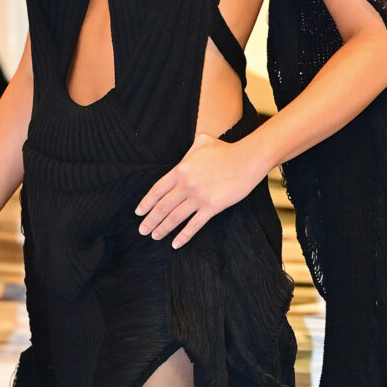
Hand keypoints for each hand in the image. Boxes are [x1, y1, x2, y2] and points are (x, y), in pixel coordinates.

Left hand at [134, 133, 268, 248]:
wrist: (247, 159)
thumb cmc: (225, 149)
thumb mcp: (201, 142)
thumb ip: (189, 149)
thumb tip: (187, 150)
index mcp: (180, 170)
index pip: (157, 190)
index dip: (146, 202)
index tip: (138, 213)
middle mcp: (186, 184)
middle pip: (163, 206)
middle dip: (151, 220)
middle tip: (142, 231)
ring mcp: (198, 197)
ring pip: (175, 217)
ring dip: (163, 228)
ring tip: (154, 236)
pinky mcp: (212, 206)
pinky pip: (194, 225)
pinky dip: (184, 236)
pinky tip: (175, 244)